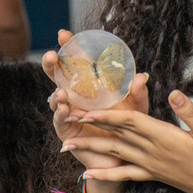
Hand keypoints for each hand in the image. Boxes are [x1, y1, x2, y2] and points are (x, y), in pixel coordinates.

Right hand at [42, 29, 149, 173]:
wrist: (122, 158)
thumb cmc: (128, 129)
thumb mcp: (136, 110)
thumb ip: (138, 95)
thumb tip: (141, 77)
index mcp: (91, 86)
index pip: (77, 62)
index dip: (70, 47)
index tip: (63, 34)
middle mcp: (76, 96)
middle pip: (59, 76)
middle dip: (52, 65)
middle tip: (51, 56)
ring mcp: (69, 113)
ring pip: (55, 99)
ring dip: (56, 94)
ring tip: (61, 93)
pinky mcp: (67, 131)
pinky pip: (60, 121)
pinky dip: (60, 115)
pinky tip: (63, 109)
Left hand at [61, 91, 192, 192]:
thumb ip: (190, 112)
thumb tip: (173, 92)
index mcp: (163, 137)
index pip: (129, 121)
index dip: (107, 114)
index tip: (87, 108)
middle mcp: (151, 152)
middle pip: (115, 135)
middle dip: (90, 125)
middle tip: (66, 117)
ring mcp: (150, 165)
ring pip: (114, 153)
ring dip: (90, 148)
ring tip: (67, 144)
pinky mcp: (153, 174)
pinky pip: (124, 174)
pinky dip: (105, 174)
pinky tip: (88, 176)